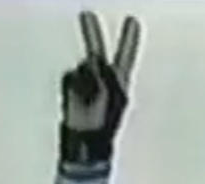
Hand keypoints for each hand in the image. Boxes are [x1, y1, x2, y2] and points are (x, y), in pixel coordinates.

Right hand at [60, 11, 140, 167]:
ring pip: (83, 70)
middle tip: (86, 14)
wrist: (86, 147)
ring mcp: (86, 86)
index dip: (128, 40)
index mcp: (120, 85)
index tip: (134, 21)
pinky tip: (77, 102)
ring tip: (89, 102)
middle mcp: (104, 83)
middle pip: (97, 54)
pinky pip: (71, 79)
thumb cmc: (103, 127)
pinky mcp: (72, 90)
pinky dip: (74, 87)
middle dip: (92, 35)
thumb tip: (93, 62)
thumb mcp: (109, 100)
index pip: (125, 58)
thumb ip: (102, 77)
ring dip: (86, 81)